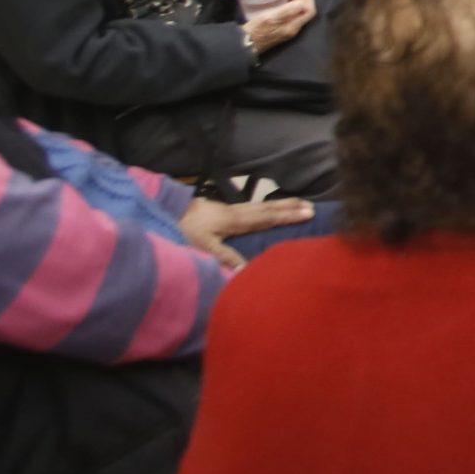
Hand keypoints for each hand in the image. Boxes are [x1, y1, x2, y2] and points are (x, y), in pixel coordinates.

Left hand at [178, 194, 315, 269]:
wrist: (164, 209)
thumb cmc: (183, 229)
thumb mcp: (203, 247)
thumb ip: (225, 258)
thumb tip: (247, 271)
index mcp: (235, 221)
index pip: (267, 218)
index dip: (287, 216)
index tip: (308, 213)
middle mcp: (236, 212)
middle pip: (267, 208)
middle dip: (289, 207)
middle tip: (310, 205)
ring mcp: (229, 209)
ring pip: (260, 206)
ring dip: (280, 204)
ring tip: (296, 203)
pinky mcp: (222, 211)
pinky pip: (252, 208)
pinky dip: (266, 207)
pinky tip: (266, 209)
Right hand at [238, 0, 314, 55]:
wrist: (244, 45)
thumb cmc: (254, 31)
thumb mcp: (268, 19)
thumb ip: (286, 11)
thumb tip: (301, 3)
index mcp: (292, 26)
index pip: (308, 9)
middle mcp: (294, 28)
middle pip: (307, 10)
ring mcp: (288, 29)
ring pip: (302, 11)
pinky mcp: (282, 28)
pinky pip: (295, 13)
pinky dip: (294, 3)